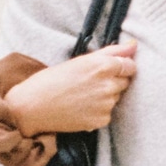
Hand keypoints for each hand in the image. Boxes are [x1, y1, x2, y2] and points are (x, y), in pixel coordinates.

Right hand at [4, 42, 136, 133]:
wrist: (31, 107)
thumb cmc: (51, 80)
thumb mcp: (80, 60)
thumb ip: (112, 51)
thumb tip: (134, 45)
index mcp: (104, 66)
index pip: (130, 66)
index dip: (120, 67)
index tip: (107, 70)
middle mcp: (108, 85)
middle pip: (124, 82)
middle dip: (112, 81)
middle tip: (89, 84)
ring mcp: (106, 105)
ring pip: (115, 98)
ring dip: (105, 96)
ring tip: (82, 95)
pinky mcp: (101, 120)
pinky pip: (107, 113)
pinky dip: (98, 111)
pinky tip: (81, 108)